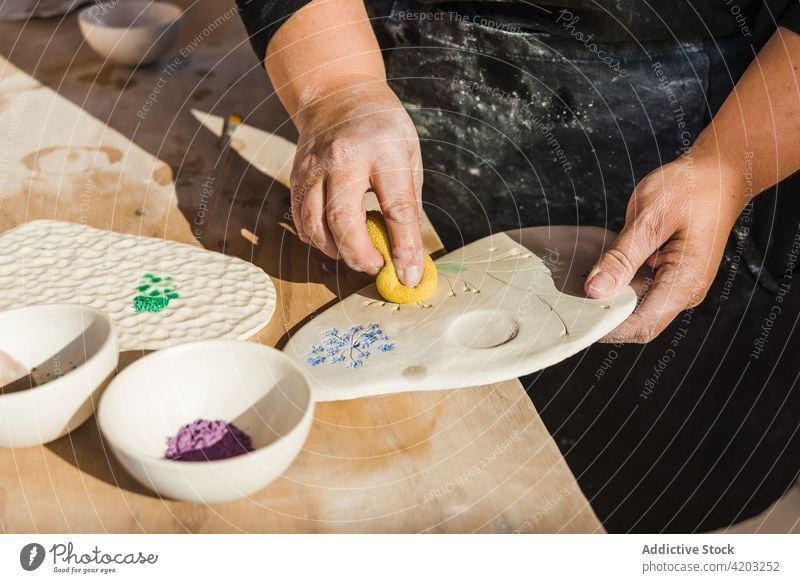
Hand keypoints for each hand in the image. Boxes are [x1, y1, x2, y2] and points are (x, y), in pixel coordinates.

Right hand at [290, 77, 423, 285]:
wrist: (337, 93)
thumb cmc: (381, 125)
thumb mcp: (409, 151)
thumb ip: (408, 200)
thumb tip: (408, 251)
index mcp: (382, 148)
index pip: (396, 207)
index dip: (404, 246)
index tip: (409, 274)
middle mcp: (342, 157)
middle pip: (344, 220)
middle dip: (360, 255)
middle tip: (376, 267)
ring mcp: (314, 167)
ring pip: (315, 225)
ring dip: (337, 251)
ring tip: (358, 253)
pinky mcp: (297, 176)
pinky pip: (301, 220)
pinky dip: (318, 239)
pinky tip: (336, 240)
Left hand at [584, 145, 747, 342]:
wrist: (720, 172)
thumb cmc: (692, 188)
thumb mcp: (650, 218)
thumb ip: (621, 257)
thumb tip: (596, 289)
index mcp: (684, 282)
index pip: (642, 324)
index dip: (608, 329)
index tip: (577, 322)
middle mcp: (685, 290)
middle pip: (639, 323)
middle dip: (605, 319)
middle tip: (570, 308)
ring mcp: (679, 284)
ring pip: (638, 309)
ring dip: (610, 304)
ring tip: (578, 294)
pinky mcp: (671, 275)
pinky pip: (641, 292)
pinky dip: (619, 288)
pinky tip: (598, 277)